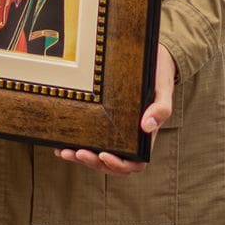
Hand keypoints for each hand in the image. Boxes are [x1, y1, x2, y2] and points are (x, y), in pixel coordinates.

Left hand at [53, 44, 175, 175]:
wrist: (153, 59)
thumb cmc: (159, 75)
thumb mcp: (163, 90)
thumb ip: (160, 109)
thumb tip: (146, 126)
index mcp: (144, 137)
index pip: (133, 163)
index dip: (118, 165)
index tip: (104, 155)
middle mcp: (129, 138)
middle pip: (111, 163)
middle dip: (94, 162)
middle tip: (78, 153)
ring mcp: (116, 132)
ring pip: (98, 156)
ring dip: (82, 158)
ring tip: (66, 152)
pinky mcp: (104, 123)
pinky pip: (91, 141)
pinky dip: (76, 146)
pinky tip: (61, 145)